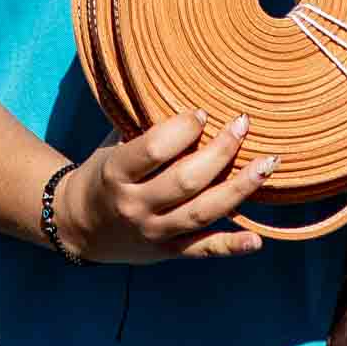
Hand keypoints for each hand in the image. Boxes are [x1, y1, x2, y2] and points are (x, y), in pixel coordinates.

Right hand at [56, 110, 276, 263]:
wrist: (79, 227)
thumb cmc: (101, 176)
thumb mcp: (110, 149)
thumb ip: (142, 130)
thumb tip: (185, 94)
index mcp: (115, 174)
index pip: (154, 149)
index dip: (183, 128)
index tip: (202, 113)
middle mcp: (135, 206)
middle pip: (186, 180)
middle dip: (220, 151)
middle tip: (243, 124)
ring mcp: (153, 232)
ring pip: (202, 213)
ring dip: (238, 189)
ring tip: (267, 165)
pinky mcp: (168, 251)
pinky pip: (203, 250)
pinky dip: (231, 246)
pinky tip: (257, 240)